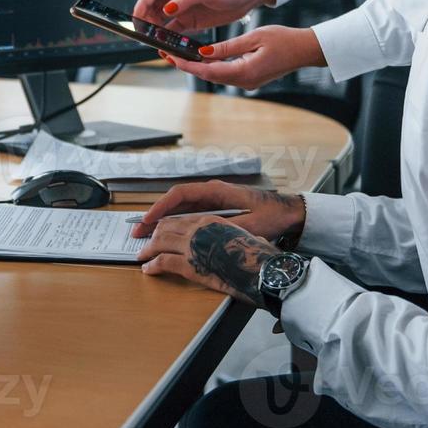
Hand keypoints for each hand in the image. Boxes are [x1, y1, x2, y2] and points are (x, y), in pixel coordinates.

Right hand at [131, 180, 305, 242]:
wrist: (289, 211)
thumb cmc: (272, 215)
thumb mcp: (250, 225)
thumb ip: (226, 229)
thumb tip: (202, 236)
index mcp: (217, 191)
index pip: (181, 194)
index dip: (161, 207)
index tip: (148, 220)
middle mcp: (211, 192)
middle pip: (175, 201)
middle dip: (155, 216)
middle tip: (137, 232)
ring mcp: (212, 200)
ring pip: (180, 209)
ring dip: (162, 221)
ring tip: (145, 235)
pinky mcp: (216, 209)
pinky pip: (189, 215)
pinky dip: (175, 224)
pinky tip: (166, 235)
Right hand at [133, 0, 275, 33]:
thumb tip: (167, 8)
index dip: (142, 3)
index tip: (137, 17)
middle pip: (153, 6)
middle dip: (145, 19)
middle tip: (142, 32)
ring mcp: (183, 8)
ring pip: (161, 19)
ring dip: (155, 29)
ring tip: (152, 39)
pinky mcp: (190, 21)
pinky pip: (174, 30)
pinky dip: (168, 37)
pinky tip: (166, 43)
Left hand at [137, 215, 280, 305]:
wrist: (262, 266)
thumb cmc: (256, 252)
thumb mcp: (240, 233)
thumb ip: (225, 233)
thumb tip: (223, 239)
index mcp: (211, 219)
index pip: (180, 217)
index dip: (165, 222)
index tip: (158, 228)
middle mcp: (198, 228)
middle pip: (166, 227)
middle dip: (151, 233)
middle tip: (142, 240)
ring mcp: (192, 245)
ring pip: (160, 242)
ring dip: (148, 249)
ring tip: (142, 255)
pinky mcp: (189, 263)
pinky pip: (163, 261)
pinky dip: (152, 265)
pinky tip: (148, 269)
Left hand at [163, 25, 324, 90]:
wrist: (304, 50)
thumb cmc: (284, 40)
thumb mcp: (254, 38)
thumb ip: (228, 47)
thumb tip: (204, 52)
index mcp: (245, 72)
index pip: (209, 71)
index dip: (188, 65)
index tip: (172, 59)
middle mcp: (244, 81)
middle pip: (209, 75)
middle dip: (188, 66)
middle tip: (168, 55)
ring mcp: (247, 82)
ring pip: (216, 75)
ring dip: (198, 67)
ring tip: (179, 55)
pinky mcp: (249, 78)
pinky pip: (226, 74)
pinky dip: (212, 66)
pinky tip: (201, 58)